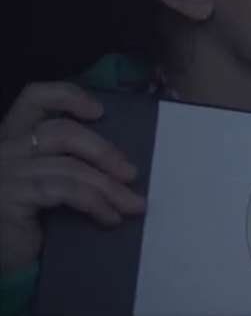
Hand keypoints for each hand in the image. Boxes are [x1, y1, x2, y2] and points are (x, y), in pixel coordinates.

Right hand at [0, 82, 146, 272]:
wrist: (3, 259)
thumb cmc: (27, 222)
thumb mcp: (46, 182)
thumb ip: (67, 161)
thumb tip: (120, 161)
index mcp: (11, 137)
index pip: (34, 98)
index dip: (67, 96)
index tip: (100, 111)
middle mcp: (4, 150)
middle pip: (62, 132)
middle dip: (104, 151)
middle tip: (131, 173)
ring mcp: (5, 173)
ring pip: (71, 167)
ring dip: (109, 187)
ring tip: (133, 204)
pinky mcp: (11, 198)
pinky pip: (66, 191)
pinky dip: (96, 203)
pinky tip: (110, 218)